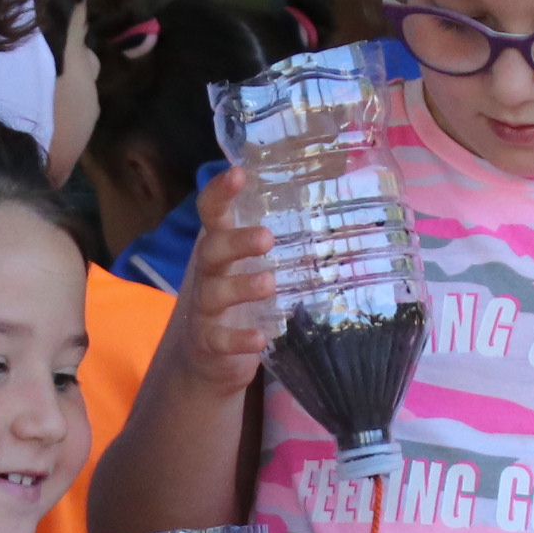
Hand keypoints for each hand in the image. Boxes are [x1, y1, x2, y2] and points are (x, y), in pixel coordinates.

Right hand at [166, 172, 281, 397]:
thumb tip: (328, 205)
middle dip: (236, 242)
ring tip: (269, 282)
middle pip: (211, 251)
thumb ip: (270, 242)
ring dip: (241, 287)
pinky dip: (240, 339)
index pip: (211, 213)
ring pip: (215, 293)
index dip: (219, 192)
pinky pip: (221, 340)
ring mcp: (205, 310)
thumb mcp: (247, 266)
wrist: (206, 358)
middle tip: (267, 237)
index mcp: (219, 250)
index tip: (237, 173)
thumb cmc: (237, 301)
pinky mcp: (209, 343)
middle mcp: (207, 275)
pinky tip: (261, 337)